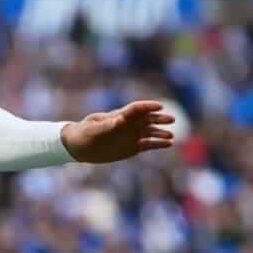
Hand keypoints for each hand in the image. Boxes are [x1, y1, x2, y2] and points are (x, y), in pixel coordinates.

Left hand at [60, 101, 175, 163]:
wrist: (80, 147)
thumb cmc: (85, 134)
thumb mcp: (94, 129)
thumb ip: (107, 125)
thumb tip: (120, 119)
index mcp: (120, 116)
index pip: (137, 108)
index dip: (148, 106)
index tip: (159, 106)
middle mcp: (129, 124)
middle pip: (147, 119)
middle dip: (159, 118)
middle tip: (171, 119)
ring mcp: (132, 135)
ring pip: (150, 132)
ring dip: (161, 133)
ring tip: (172, 136)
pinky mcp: (133, 147)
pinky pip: (148, 144)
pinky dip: (158, 144)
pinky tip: (169, 144)